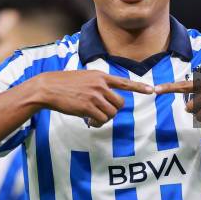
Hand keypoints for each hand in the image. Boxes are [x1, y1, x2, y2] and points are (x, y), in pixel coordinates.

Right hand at [33, 70, 153, 126]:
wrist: (48, 88)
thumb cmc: (65, 84)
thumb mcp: (85, 77)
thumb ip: (98, 85)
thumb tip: (107, 101)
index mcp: (101, 76)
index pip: (124, 82)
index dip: (139, 87)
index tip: (152, 90)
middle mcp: (100, 85)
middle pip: (120, 103)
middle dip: (113, 111)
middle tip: (101, 113)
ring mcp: (94, 96)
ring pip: (111, 113)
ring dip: (104, 119)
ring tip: (92, 118)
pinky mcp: (87, 106)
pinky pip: (101, 119)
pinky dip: (96, 123)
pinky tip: (88, 121)